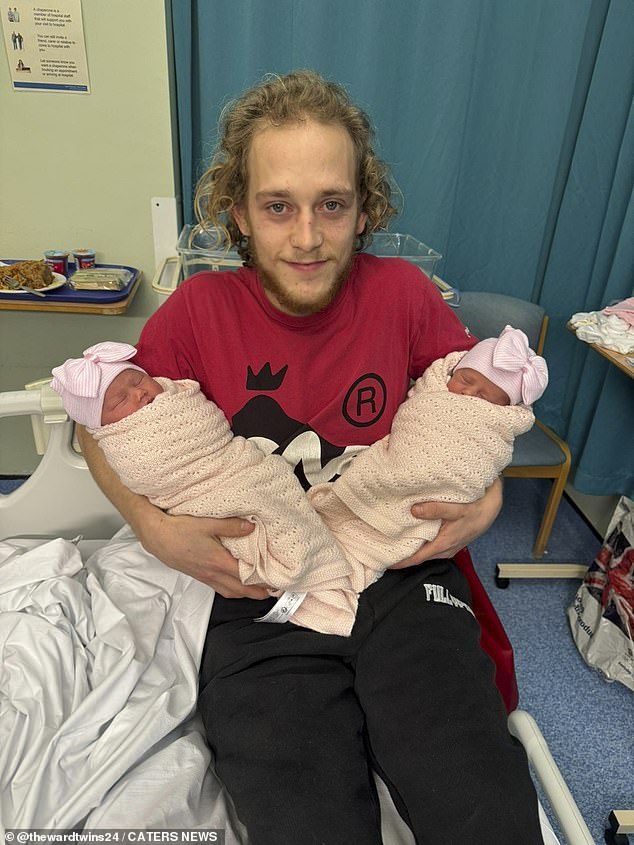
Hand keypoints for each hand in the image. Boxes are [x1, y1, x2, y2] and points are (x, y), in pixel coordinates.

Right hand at [138, 510, 269, 598]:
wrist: (156, 536)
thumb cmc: (179, 529)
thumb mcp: (207, 523)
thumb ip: (231, 526)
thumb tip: (252, 527)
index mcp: (218, 562)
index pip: (245, 577)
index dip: (262, 582)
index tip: (277, 582)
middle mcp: (212, 573)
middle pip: (239, 589)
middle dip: (257, 593)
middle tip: (274, 592)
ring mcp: (204, 576)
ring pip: (229, 591)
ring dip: (245, 593)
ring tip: (258, 591)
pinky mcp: (197, 575)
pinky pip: (219, 588)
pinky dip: (231, 590)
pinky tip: (234, 584)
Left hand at [390, 477, 502, 568]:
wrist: (493, 507)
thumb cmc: (478, 508)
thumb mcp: (457, 508)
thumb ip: (436, 509)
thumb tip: (414, 511)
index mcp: (445, 543)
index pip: (418, 558)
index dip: (401, 562)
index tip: (386, 562)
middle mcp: (446, 548)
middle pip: (420, 557)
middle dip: (403, 556)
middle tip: (385, 551)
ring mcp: (449, 546)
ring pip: (426, 552)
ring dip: (413, 550)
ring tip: (395, 544)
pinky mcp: (451, 540)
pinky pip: (432, 546)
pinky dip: (422, 543)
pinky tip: (414, 535)